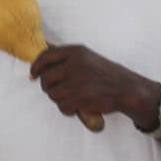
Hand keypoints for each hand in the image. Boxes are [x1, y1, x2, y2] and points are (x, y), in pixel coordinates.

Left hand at [28, 44, 147, 124]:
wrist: (127, 88)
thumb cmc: (104, 74)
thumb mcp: (87, 58)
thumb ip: (65, 59)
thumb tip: (39, 62)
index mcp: (76, 51)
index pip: (45, 56)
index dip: (35, 67)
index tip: (32, 75)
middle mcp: (75, 64)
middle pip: (46, 78)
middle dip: (48, 88)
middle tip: (57, 91)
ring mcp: (78, 81)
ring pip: (52, 94)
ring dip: (59, 99)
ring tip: (71, 98)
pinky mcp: (81, 98)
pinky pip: (62, 106)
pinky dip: (67, 109)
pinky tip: (76, 106)